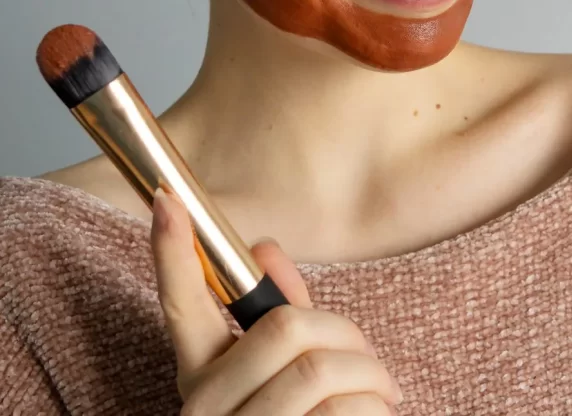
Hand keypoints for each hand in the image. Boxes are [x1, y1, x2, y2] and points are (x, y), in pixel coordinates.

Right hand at [150, 188, 403, 413]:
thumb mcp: (275, 379)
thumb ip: (275, 318)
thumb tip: (263, 248)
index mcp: (203, 381)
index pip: (180, 309)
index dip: (171, 254)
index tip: (168, 200)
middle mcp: (209, 412)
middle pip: (284, 330)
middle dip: (343, 331)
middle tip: (364, 353)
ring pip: (319, 372)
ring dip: (369, 375)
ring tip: (379, 392)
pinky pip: (346, 415)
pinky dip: (375, 410)